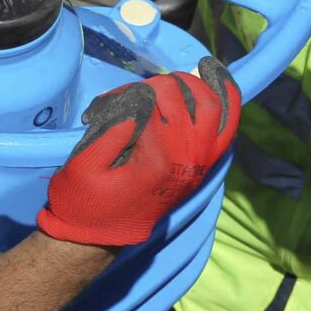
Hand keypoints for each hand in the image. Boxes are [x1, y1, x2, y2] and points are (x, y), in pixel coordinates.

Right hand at [37, 57, 239, 246]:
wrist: (103, 234)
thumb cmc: (86, 200)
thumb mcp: (83, 165)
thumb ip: (110, 131)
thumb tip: (138, 99)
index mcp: (157, 157)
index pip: (150, 99)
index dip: (125, 93)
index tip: (104, 104)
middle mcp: (187, 157)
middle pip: (182, 95)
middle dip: (158, 85)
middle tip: (134, 96)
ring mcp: (201, 161)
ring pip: (213, 104)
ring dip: (197, 83)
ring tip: (177, 77)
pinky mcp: (205, 164)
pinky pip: (227, 125)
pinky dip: (226, 97)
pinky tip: (214, 75)